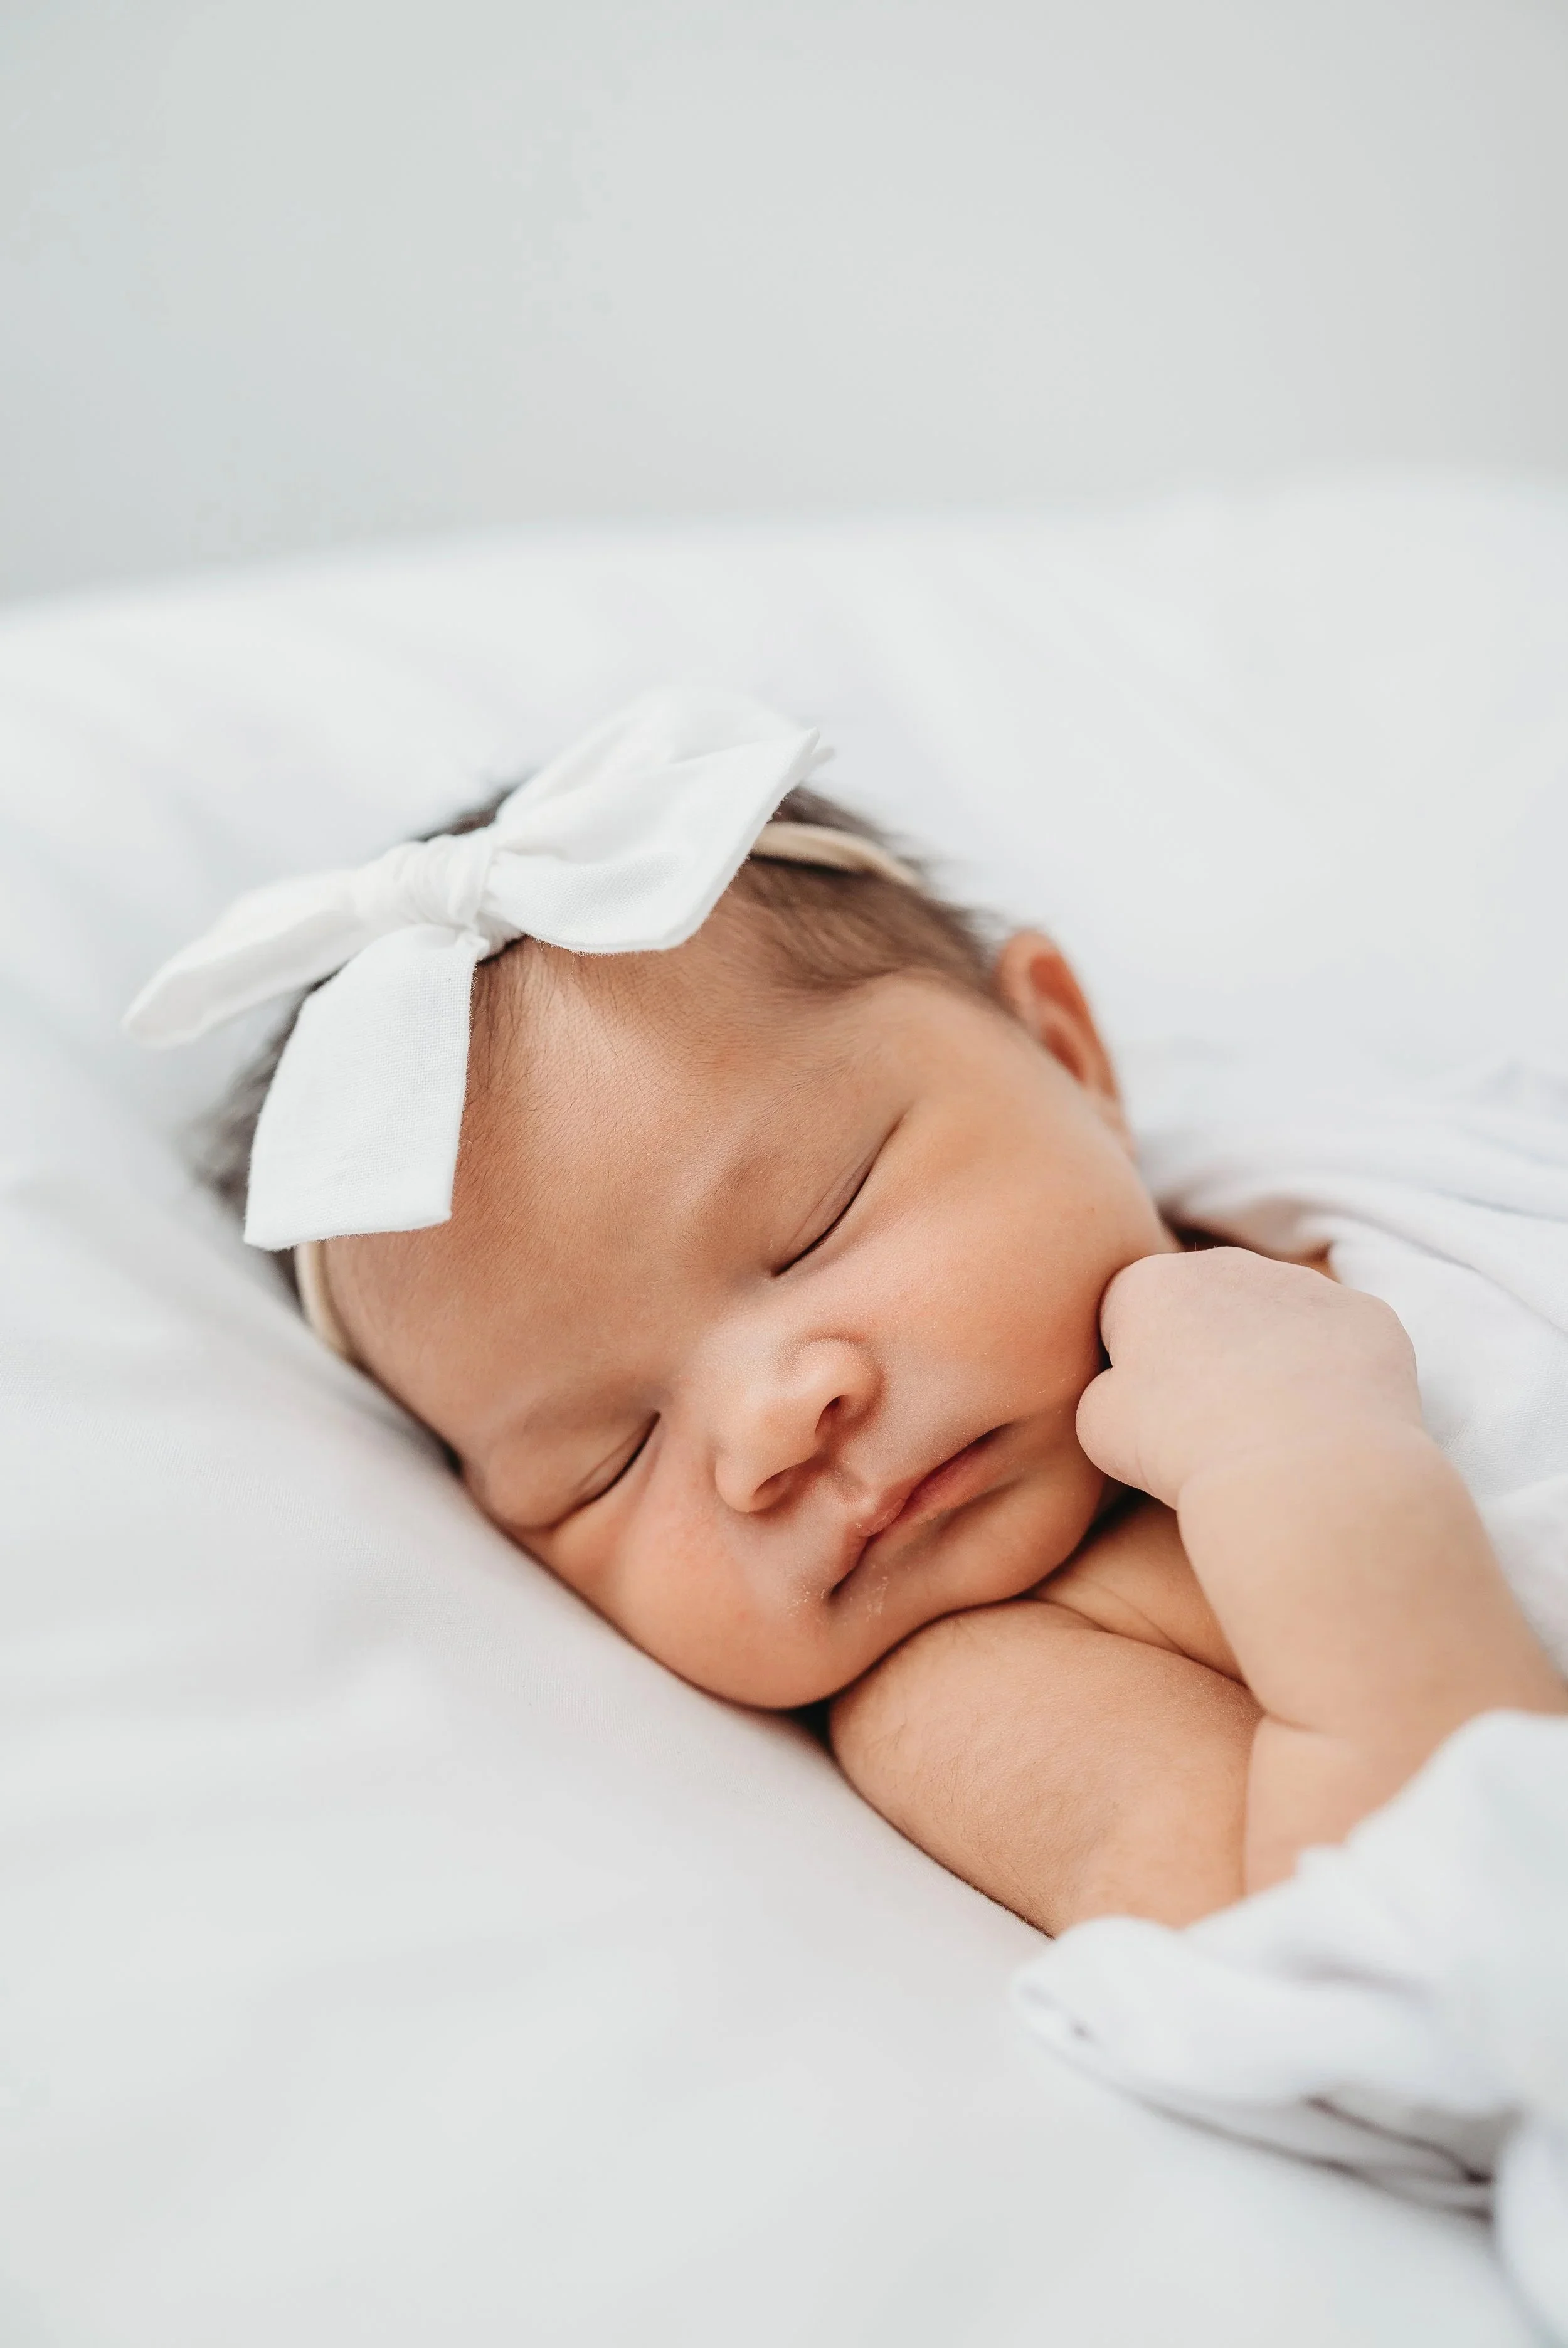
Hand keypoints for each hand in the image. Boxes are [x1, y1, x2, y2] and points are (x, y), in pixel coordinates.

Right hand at [1075, 1247, 1422, 1508]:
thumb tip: (1131, 1385)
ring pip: (1276, 1318)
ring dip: (1270, 1358)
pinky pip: (1340, 1343)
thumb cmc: (1182, 1450)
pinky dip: (1332, 1376)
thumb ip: (1106, 1388)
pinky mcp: (1368, 1314)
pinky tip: (1323, 1425)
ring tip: (1272, 1430)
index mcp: (1149, 1282)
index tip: (1150, 1414)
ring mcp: (1305, 1284)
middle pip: (1206, 1303)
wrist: (1298, 1471)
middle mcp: (1228, 1264)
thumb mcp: (1096, 1426)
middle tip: (1210, 1421)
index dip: (1134, 1366)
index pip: (1127, 1314)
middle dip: (1205, 1348)